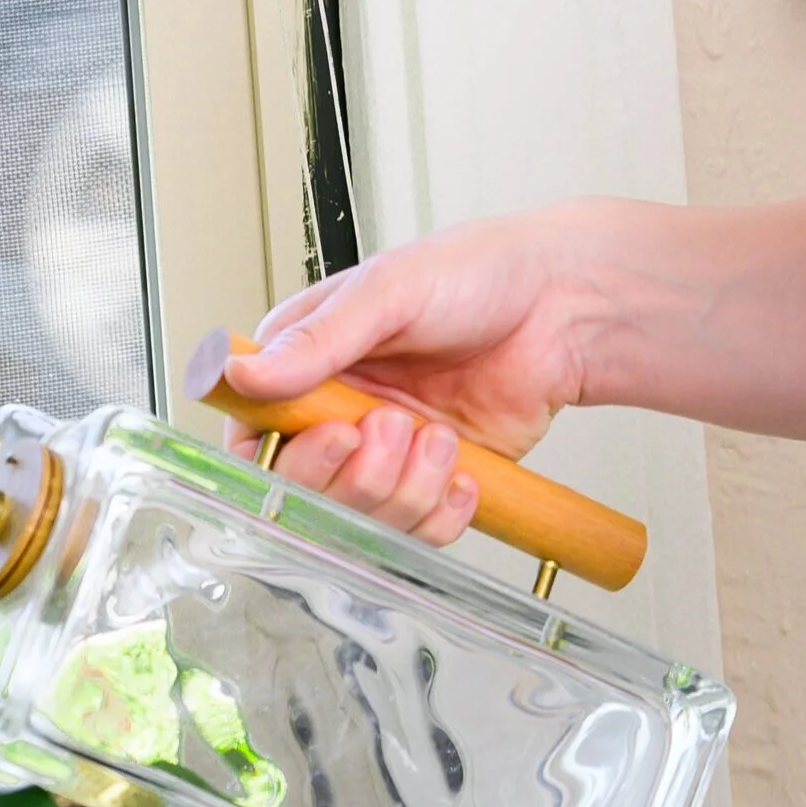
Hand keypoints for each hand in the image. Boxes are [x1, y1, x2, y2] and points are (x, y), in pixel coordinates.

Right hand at [218, 208, 602, 539]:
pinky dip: (441, 512)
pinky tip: (462, 471)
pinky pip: (418, 533)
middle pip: (304, 491)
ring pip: (362, 517)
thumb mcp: (389, 289)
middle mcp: (340, 413)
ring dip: (405, 485)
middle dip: (353, 471)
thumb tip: (242, 374)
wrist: (563, 304)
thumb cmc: (478, 273)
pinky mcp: (433, 481)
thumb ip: (316, 340)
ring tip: (439, 433)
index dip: (281, 454)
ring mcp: (387, 452)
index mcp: (308, 360)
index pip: (253, 434)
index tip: (332, 436)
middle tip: (392, 425)